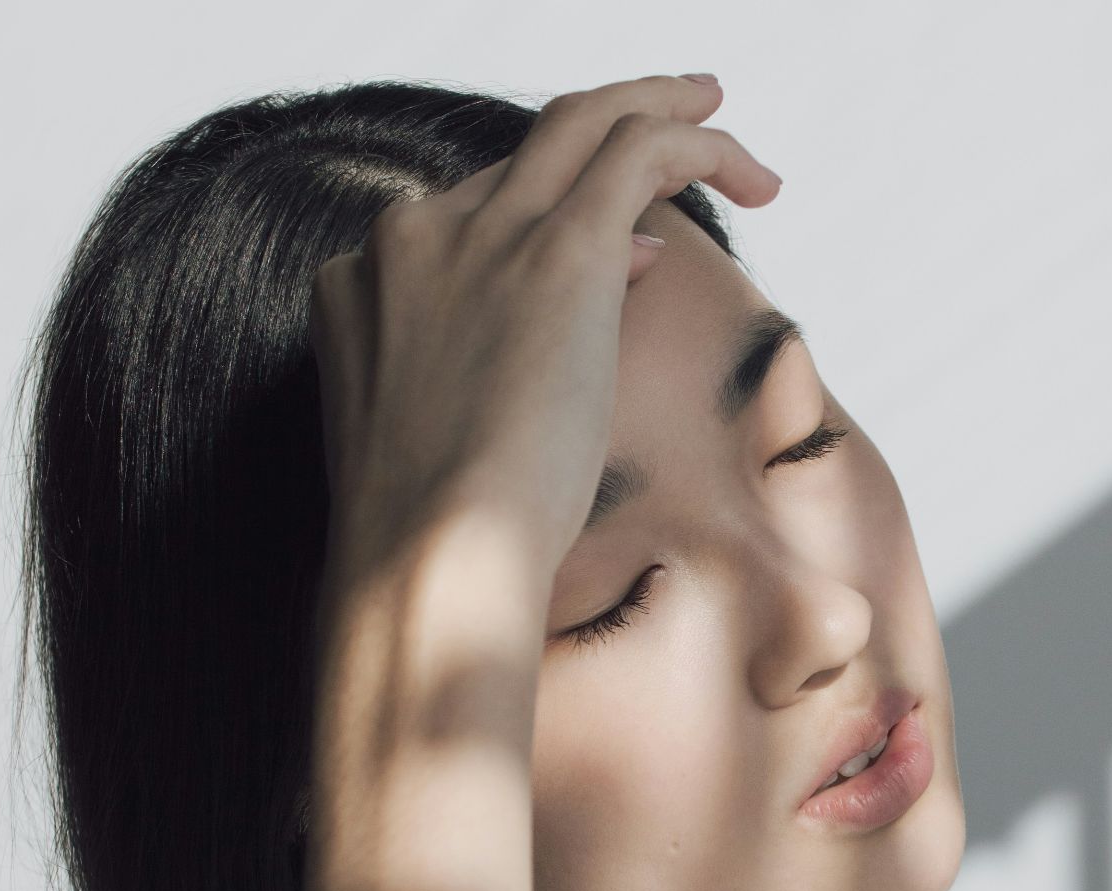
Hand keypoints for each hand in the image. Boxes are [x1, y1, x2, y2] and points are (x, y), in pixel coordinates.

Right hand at [305, 73, 782, 578]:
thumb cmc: (436, 538)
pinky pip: (639, 149)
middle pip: (525, 151)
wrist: (427, 559)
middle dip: (607, 125)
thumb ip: (497, 350)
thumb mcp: (445, 433)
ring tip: (721, 116)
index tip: (623, 255)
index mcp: (362, 283)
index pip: (472, 215)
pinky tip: (749, 174)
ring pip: (585, 122)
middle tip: (681, 117)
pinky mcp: (557, 250)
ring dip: (661, 109)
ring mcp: (480, 235)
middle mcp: (412, 238)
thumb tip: (623, 264)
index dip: (551, 220)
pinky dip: (698, 142)